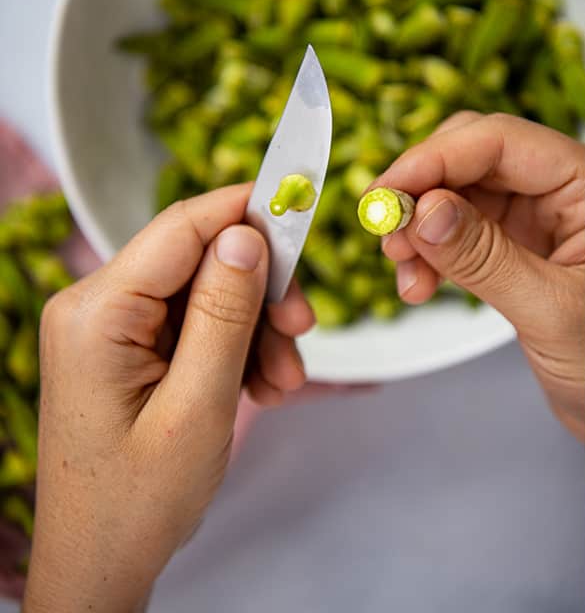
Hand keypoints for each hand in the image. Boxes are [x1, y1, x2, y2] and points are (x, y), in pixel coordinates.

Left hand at [25, 185, 313, 611]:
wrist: (101, 560)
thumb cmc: (139, 498)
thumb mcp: (198, 404)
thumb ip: (225, 313)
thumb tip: (248, 233)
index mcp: (98, 312)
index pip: (185, 226)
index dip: (251, 210)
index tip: (309, 203)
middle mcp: (97, 307)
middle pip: (203, 259)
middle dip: (263, 292)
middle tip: (304, 332)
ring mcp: (111, 329)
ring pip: (210, 294)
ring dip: (258, 330)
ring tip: (283, 383)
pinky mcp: (128, 350)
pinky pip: (199, 325)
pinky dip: (239, 349)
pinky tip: (262, 387)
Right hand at [374, 112, 584, 443]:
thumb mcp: (549, 310)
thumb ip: (485, 258)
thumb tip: (425, 211)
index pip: (503, 142)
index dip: (438, 158)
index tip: (391, 191)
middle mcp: (562, 191)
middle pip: (473, 157)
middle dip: (423, 188)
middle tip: (386, 228)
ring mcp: (536, 219)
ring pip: (458, 193)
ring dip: (419, 224)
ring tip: (403, 267)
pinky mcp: (515, 248)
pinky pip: (458, 230)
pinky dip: (429, 251)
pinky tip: (417, 282)